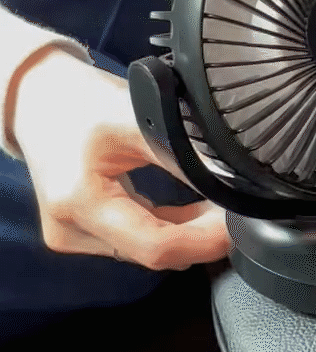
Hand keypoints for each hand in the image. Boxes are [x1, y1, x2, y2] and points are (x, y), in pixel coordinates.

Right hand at [11, 48, 229, 270]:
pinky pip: (138, 241)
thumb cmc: (84, 101)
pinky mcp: (83, 233)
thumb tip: (234, 181)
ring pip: (148, 250)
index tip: (239, 223)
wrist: (40, 98)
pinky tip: (196, 211)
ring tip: (221, 206)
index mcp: (79, 201)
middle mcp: (71, 229)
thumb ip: (183, 153)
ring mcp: (74, 236)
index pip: (155, 245)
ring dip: (188, 234)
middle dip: (201, 237)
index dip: (204, 241)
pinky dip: (170, 228)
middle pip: (152, 253)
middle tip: (239, 211)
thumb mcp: (138, 118)